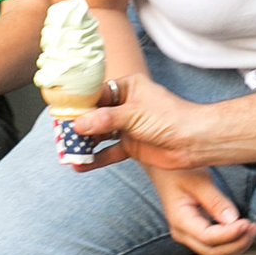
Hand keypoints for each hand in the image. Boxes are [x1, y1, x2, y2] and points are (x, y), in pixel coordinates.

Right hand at [71, 75, 214, 169]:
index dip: (78, 103)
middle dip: (77, 126)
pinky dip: (95, 159)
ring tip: (66, 153)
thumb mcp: (134, 114)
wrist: (195, 141)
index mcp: (128, 88)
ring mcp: (128, 126)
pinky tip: (80, 166)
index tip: (60, 112)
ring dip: (84, 144)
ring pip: (99, 134)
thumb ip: (105, 119)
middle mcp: (125, 105)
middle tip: (59, 136)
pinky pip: (108, 152)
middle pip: (94, 115)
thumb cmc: (170, 119)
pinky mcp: (131, 146)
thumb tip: (78, 125)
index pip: (96, 93)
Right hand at [150, 166, 255, 254]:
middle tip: (254, 227)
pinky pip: (215, 245)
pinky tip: (243, 230)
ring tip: (252, 228)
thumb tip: (233, 220)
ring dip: (236, 245)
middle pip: (213, 252)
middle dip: (237, 244)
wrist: (163, 168)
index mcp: (179, 220)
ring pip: (215, 253)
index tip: (247, 223)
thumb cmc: (178, 169)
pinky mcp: (195, 232)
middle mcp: (182, 233)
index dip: (230, 234)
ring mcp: (188, 235)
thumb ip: (215, 201)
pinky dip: (231, 242)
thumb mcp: (198, 180)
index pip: (208, 238)